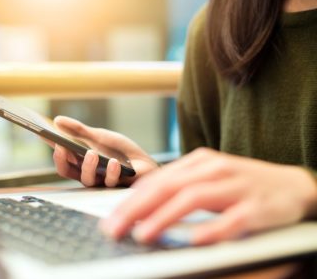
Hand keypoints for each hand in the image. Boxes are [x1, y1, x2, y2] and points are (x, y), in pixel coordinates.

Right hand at [45, 116, 157, 186]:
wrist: (145, 161)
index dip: (51, 147)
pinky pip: (110, 182)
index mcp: (80, 161)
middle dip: (62, 160)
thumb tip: (58, 120)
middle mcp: (86, 173)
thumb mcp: (99, 136)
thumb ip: (79, 131)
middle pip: (66, 171)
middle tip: (62, 147)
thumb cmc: (121, 150)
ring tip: (92, 153)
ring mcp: (100, 182)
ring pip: (86, 179)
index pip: (61, 156)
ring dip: (88, 166)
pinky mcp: (116, 187)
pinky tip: (114, 162)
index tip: (44, 135)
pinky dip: (111, 171)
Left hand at [100, 148, 316, 244]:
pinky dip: (212, 229)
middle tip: (115, 228)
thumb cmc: (242, 183)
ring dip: (165, 217)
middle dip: (137, 208)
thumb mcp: (208, 177)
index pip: (158, 180)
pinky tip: (195, 241)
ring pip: (194, 199)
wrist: (292, 184)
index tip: (111, 217)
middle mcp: (214, 169)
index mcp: (199, 161)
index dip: (131, 199)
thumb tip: (142, 202)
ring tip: (143, 235)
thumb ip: (179, 185)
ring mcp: (235, 187)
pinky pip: (232, 220)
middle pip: (168, 187)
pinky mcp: (256, 207)